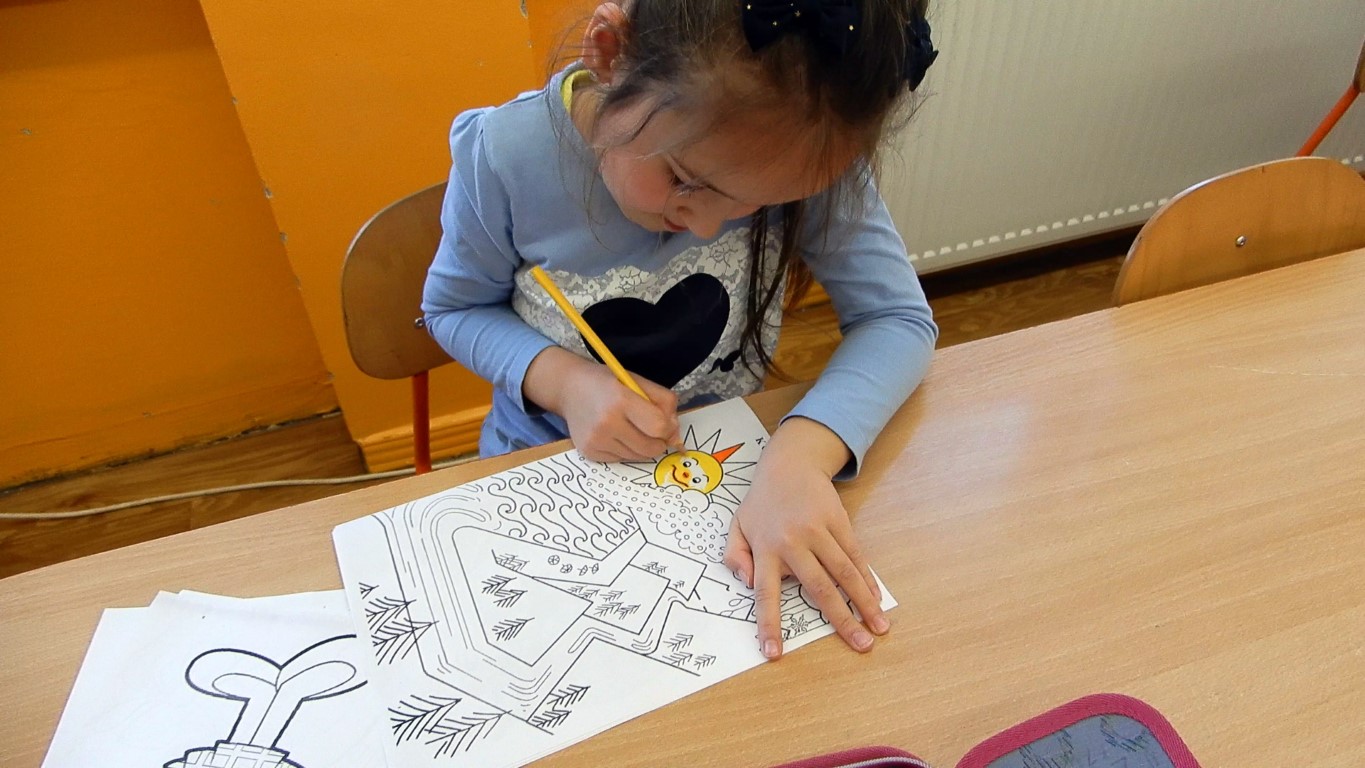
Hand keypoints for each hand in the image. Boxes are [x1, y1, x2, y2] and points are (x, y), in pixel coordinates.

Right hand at [524, 346, 679, 461]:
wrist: (569, 389)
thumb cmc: (608, 383)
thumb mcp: (639, 382)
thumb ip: (664, 403)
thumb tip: (675, 436)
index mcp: (622, 399)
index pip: (659, 427)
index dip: (668, 428)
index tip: (665, 423)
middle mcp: (607, 423)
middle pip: (650, 448)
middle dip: (658, 441)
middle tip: (651, 429)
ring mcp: (596, 440)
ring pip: (638, 457)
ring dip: (642, 446)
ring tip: (631, 428)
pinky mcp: (589, 452)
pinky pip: (621, 460)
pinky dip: (626, 450)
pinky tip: (616, 434)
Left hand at [724, 418, 887, 658]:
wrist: (789, 464)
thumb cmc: (762, 503)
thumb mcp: (736, 526)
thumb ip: (734, 556)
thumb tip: (745, 584)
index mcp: (765, 548)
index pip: (765, 593)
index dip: (769, 624)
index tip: (774, 654)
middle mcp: (793, 542)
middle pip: (819, 588)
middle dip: (841, 620)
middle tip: (860, 646)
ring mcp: (819, 531)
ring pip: (844, 573)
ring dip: (863, 603)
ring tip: (879, 628)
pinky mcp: (839, 522)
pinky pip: (855, 556)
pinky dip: (867, 579)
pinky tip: (877, 599)